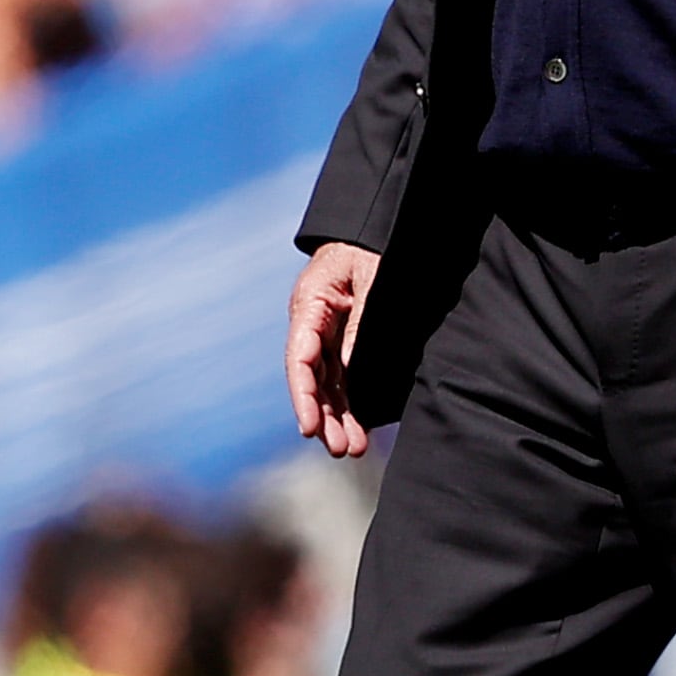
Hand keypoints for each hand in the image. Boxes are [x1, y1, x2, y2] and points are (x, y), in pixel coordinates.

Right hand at [286, 241, 381, 459]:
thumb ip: (362, 320)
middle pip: (312, 378)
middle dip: (324, 417)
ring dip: (339, 415)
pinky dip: (351, 400)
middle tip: (343, 450)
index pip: (299, 359)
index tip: (310, 428)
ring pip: (328, 382)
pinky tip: (360, 425)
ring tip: (355, 448)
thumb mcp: (371, 277)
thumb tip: (350, 368)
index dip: (303, 396)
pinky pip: (344, 374)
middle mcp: (313, 324)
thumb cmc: (372, 244)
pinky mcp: (345, 337)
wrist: (376, 225)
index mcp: (309, 305)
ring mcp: (328, 332)